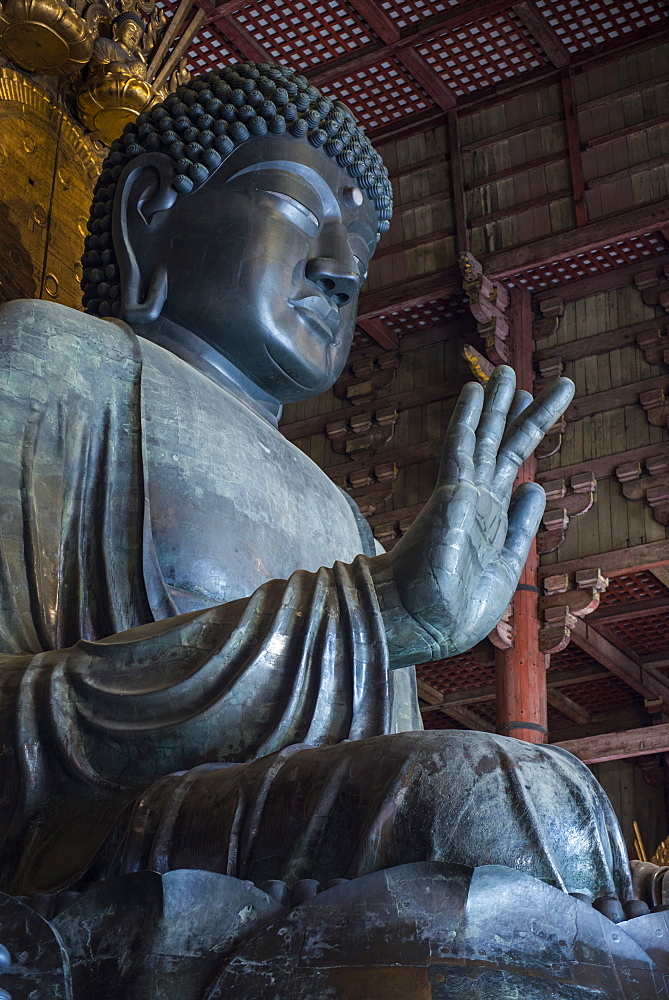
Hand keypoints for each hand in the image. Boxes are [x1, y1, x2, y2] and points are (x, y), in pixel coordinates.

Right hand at [371, 366, 574, 667]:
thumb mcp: (507, 563)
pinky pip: (461, 448)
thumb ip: (522, 524)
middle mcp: (477, 499)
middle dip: (516, 410)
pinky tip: (476, 391)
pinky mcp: (450, 496)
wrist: (425, 624)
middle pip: (501, 444)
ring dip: (498, 404)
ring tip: (509, 371)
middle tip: (523, 377)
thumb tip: (536, 485)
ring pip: (485, 438)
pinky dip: (469, 418)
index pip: (511, 464)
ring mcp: (463, 494)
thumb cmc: (458, 607)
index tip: (531, 407)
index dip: (524, 434)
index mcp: (491, 517)